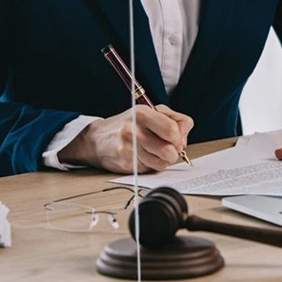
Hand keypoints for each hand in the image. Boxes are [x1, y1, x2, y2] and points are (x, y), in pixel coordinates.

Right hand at [59, 104, 192, 173]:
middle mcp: (134, 131)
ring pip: (161, 163)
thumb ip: (175, 120)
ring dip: (164, 160)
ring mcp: (128, 149)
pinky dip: (152, 165)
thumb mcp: (152, 112)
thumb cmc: (129, 124)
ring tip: (157, 152)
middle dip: (174, 152)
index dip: (179, 137)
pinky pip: (150, 169)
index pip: (171, 130)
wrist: (98, 139)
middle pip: (168, 150)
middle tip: (170, 148)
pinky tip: (145, 156)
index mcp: (142, 114)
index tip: (176, 138)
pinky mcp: (126, 164)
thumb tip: (184, 138)